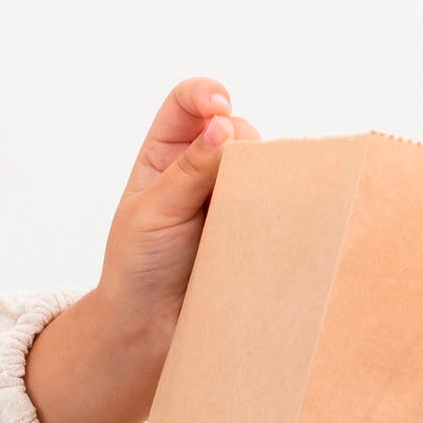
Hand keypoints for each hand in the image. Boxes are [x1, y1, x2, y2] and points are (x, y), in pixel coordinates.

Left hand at [25, 79, 260, 422]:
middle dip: (237, 147)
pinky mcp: (259, 222)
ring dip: (261, 180)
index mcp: (166, 153)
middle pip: (237, 128)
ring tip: (239, 217)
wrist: (151, 327)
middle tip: (225, 185)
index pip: (189, 101)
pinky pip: (284, 199)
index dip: (205, 95)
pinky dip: (282, 204)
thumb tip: (223, 127)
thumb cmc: (138, 268)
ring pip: (268, 163)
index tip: (218, 108)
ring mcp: (234, 194)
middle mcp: (203, 166)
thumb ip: (188, 171)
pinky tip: (271, 223)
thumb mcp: (152, 215)